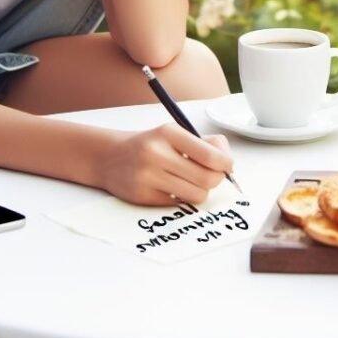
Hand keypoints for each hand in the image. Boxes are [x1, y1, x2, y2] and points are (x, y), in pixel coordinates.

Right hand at [94, 123, 232, 206]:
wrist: (109, 157)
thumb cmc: (150, 145)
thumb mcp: (173, 134)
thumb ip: (203, 144)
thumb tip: (227, 160)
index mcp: (168, 133)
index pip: (210, 155)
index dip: (226, 164)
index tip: (226, 165)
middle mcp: (156, 153)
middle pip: (207, 178)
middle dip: (216, 180)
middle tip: (210, 176)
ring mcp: (148, 176)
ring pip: (197, 195)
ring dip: (200, 191)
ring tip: (190, 182)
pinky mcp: (143, 196)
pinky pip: (179, 204)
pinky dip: (182, 198)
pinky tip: (171, 187)